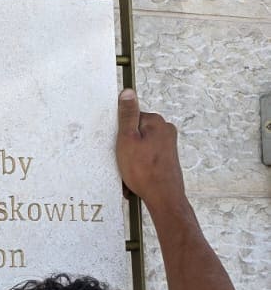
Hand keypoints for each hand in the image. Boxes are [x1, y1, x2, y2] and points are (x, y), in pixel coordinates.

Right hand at [116, 88, 186, 213]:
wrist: (163, 197)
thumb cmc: (144, 171)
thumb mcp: (127, 139)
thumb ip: (127, 115)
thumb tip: (128, 92)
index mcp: (157, 122)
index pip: (131, 119)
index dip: (121, 134)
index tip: (120, 146)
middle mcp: (166, 131)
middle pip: (136, 133)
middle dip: (127, 148)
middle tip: (124, 162)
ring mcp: (168, 146)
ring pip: (141, 148)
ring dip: (132, 161)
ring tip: (130, 174)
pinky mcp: (167, 159)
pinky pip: (147, 159)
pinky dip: (139, 168)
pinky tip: (136, 179)